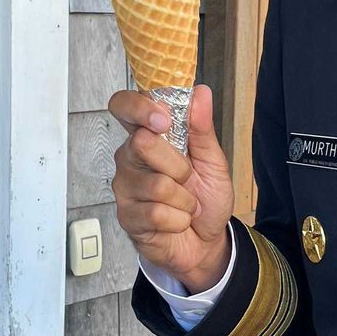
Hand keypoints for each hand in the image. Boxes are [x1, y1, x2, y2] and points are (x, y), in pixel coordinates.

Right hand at [109, 83, 234, 290]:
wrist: (205, 242)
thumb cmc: (205, 198)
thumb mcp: (212, 161)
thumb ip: (202, 129)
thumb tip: (200, 93)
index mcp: (148, 135)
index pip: (124, 106)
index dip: (139, 107)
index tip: (163, 118)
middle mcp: (130, 157)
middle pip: (143, 143)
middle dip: (179, 166)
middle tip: (188, 179)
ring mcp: (125, 187)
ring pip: (157, 184)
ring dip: (184, 199)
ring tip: (185, 205)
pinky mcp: (127, 216)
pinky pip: (157, 213)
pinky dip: (179, 219)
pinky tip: (176, 221)